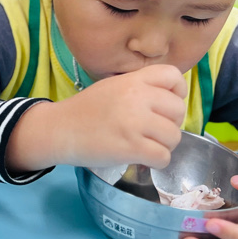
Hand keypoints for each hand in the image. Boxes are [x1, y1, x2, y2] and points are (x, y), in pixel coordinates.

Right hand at [7, 64, 187, 172]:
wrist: (59, 130)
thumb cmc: (85, 110)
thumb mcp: (113, 86)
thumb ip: (139, 88)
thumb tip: (168, 99)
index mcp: (132, 80)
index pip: (173, 76)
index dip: (177, 92)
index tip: (165, 105)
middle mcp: (136, 98)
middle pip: (178, 110)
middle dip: (170, 124)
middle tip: (152, 131)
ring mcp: (134, 123)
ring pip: (174, 137)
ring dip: (164, 145)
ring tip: (147, 146)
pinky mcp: (131, 147)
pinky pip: (163, 157)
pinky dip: (157, 162)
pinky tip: (143, 158)